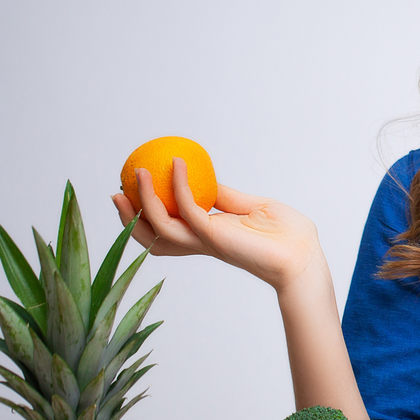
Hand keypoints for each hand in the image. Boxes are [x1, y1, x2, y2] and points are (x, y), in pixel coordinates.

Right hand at [111, 158, 321, 291]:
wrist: (304, 255)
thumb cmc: (287, 236)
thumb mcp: (252, 208)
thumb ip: (226, 198)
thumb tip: (208, 179)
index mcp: (209, 237)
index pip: (168, 230)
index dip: (146, 216)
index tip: (133, 193)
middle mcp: (202, 242)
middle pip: (152, 237)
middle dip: (128, 218)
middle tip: (115, 192)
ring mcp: (207, 241)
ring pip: (160, 227)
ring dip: (144, 200)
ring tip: (138, 172)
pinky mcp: (217, 237)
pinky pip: (189, 208)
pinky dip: (180, 186)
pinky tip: (179, 165)